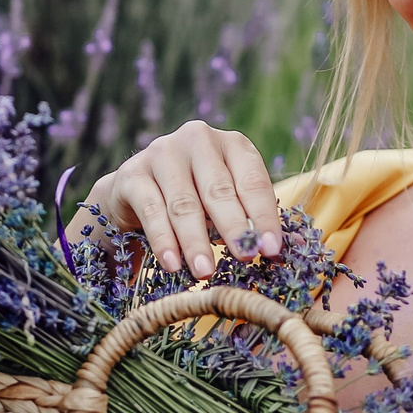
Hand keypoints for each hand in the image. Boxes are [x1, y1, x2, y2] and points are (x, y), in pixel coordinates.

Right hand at [72, 119, 282, 278]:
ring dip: (195, 242)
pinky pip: (151, 211)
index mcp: (231, 144)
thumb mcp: (225, 203)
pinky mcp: (133, 173)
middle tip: (245, 258)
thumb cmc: (195, 197)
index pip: (253, 181)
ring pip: (184, 204)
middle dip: (234, 228)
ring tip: (205, 272)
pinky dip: (163, 241)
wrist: (135, 190)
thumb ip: (249, 220)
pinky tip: (172, 265)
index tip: (271, 249)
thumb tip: (278, 251)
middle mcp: (198, 140)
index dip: (264, 217)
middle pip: (219, 191)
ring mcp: (162, 153)